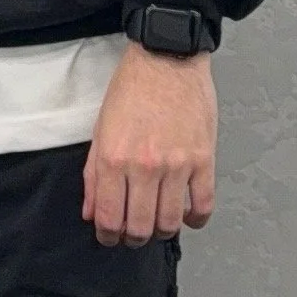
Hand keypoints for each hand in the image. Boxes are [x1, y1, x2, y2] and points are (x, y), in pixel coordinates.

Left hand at [84, 43, 216, 248]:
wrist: (166, 57)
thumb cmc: (131, 89)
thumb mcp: (100, 129)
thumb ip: (93, 175)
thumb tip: (92, 212)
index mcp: (112, 159)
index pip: (109, 218)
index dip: (108, 236)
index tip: (110, 237)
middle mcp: (143, 167)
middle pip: (140, 227)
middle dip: (133, 238)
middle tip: (134, 234)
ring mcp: (176, 165)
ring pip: (170, 222)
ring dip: (163, 231)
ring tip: (159, 225)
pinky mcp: (204, 159)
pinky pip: (203, 204)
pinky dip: (196, 219)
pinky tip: (189, 217)